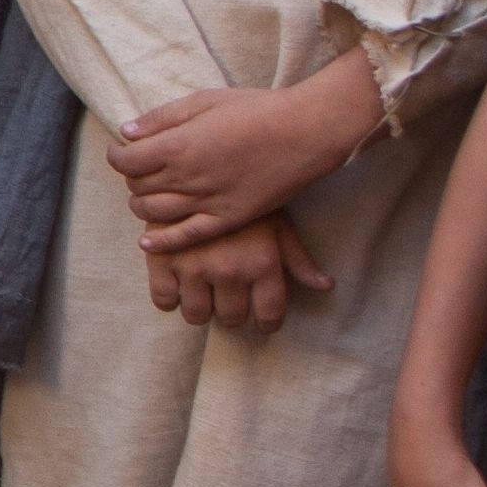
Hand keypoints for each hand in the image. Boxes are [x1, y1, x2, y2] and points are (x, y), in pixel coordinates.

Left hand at [110, 64, 380, 249]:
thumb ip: (162, 118)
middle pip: (138, 185)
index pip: (125, 161)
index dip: (118, 156)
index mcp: (177, 145)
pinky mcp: (229, 218)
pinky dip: (161, 241)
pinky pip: (186, 236)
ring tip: (148, 193)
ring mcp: (208, 200)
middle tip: (143, 168)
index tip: (124, 151)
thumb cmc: (257, 109)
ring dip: (142, 203)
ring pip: (154, 212)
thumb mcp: (204, 101)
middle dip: (133, 176)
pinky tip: (147, 241)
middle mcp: (187, 177)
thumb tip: (127, 132)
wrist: (306, 131)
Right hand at [142, 213, 332, 334]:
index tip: (262, 321)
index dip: (267, 322)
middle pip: (231, 317)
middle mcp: (229, 270)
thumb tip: (326, 286)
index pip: (269, 315)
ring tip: (203, 294)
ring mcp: (193, 267)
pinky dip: (169, 299)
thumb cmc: (244, 195)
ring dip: (201, 309)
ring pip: (196, 314)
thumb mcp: (277, 224)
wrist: (194, 164)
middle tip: (229, 299)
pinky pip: (163, 300)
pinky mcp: (161, 260)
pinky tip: (177, 286)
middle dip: (232, 312)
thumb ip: (298, 259)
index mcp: (262, 263)